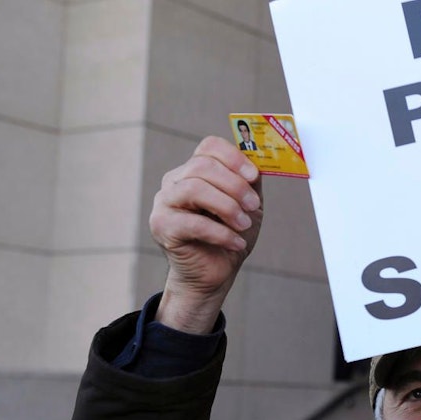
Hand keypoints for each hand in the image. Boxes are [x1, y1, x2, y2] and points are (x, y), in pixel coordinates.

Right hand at [149, 136, 262, 333]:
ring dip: (227, 207)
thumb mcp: (247, 205)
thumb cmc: (229, 235)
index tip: (254, 176)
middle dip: (234, 185)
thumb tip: (258, 162)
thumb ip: (251, 181)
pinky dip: (220, 233)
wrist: (214, 272)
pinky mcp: (162, 227)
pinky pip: (192, 223)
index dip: (234, 158)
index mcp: (194, 170)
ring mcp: (164, 203)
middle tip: (253, 206)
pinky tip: (236, 242)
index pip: (209, 147)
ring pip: (194, 189)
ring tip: (243, 225)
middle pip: (202, 166)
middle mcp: (175, 181)